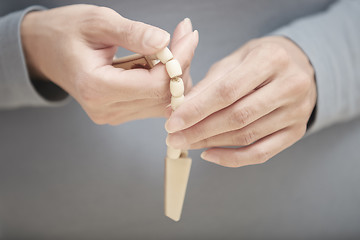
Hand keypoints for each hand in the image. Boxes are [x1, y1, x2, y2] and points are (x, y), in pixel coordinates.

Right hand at [21, 5, 197, 124]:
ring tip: (171, 45)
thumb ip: (132, 33)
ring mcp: (113, 114)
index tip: (188, 35)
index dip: (178, 60)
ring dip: (174, 74)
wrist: (45, 50)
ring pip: (163, 102)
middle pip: (163, 97)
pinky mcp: (119, 111)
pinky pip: (153, 102)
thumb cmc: (65, 33)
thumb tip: (164, 42)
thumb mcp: (97, 22)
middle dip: (181, 65)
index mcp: (97, 88)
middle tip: (184, 35)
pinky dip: (163, 81)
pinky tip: (159, 60)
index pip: (155, 85)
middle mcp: (106, 109)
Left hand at [166, 36, 315, 166]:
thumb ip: (208, 84)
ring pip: (246, 136)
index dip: (197, 109)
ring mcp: (297, 112)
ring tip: (186, 143)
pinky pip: (261, 154)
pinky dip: (232, 158)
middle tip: (174, 138)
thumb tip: (179, 109)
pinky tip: (209, 154)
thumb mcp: (234, 60)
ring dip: (211, 143)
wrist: (299, 66)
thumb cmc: (260, 60)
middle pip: (237, 117)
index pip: (227, 91)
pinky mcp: (297, 132)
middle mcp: (290, 86)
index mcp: (272, 58)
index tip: (173, 122)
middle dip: (200, 130)